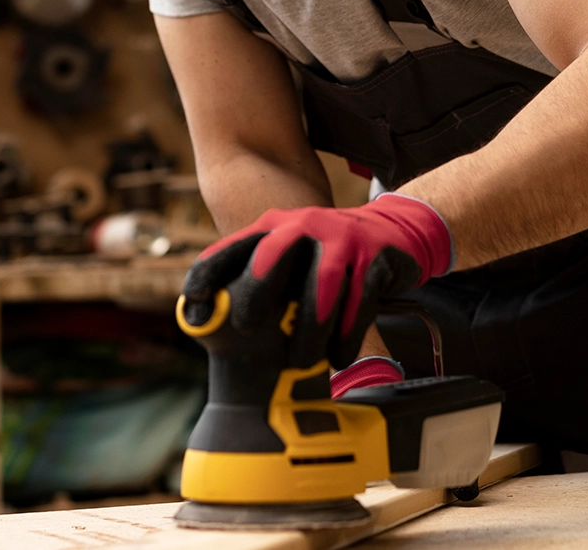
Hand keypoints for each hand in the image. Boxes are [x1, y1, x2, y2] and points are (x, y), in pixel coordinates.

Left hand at [181, 193, 453, 367]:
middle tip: (246, 330)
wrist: (395, 230)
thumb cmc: (329, 257)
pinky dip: (347, 333)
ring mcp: (342, 239)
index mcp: (275, 226)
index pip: (233, 248)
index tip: (193, 312)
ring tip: (299, 362)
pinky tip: (339, 357)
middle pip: (272, 254)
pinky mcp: (374, 257)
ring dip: (308, 328)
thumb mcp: (293, 257)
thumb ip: (260, 282)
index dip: (209, 276)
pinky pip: (359, 299)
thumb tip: (211, 326)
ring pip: (321, 285)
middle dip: (255, 293)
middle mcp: (305, 226)